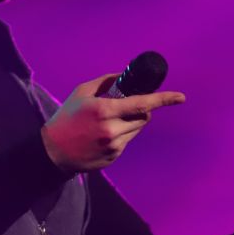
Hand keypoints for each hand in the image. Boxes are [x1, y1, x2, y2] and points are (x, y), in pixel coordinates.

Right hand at [41, 73, 185, 173]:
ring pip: (137, 130)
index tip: (181, 97)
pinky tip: (100, 136)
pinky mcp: (113, 157)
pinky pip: (126, 141)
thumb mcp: (82, 93)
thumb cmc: (66, 117)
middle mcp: (111, 130)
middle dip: (141, 110)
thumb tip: (126, 76)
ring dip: (131, 122)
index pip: (142, 104)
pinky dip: (120, 134)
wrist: (52, 152)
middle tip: (125, 106)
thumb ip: (106, 82)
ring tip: (108, 122)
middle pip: (143, 118)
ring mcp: (114, 146)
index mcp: (104, 110)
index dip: (164, 99)